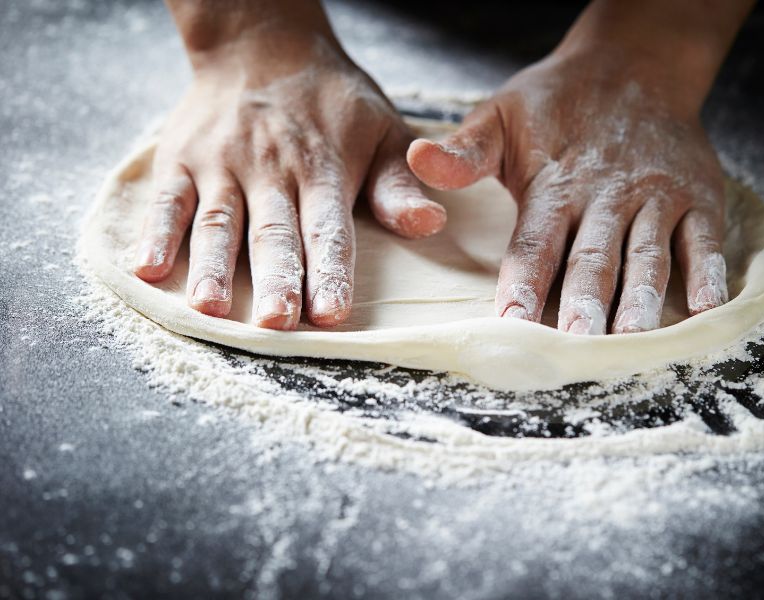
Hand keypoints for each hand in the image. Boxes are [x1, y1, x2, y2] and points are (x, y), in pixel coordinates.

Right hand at [135, 26, 444, 329]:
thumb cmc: (331, 101)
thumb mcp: (382, 130)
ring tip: (210, 308)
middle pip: (273, 232)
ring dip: (213, 266)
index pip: (327, 226)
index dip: (329, 270)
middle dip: (275, 278)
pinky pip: (168, 198)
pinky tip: (148, 269)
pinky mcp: (182, 157)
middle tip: (275, 322)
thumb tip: (428, 224)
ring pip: (218, 221)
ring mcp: (221, 162)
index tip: (331, 312)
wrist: (263, 43)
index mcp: (323, 165)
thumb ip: (399, 184)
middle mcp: (270, 166)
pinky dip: (156, 232)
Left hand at [408, 49, 727, 333]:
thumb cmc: (557, 104)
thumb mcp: (500, 117)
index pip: (535, 241)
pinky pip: (705, 237)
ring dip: (641, 298)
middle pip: (593, 257)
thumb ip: (465, 152)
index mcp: (554, 184)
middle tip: (576, 344)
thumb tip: (418, 160)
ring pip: (647, 254)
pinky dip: (708, 271)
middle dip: (583, 302)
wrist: (634, 65)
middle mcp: (606, 194)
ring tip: (632, 339)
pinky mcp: (698, 195)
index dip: (522, 281)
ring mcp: (656, 196)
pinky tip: (707, 307)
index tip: (511, 320)